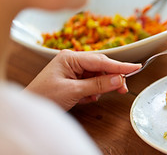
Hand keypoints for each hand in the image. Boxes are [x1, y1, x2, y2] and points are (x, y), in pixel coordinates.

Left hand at [25, 50, 140, 110]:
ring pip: (97, 76)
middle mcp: (73, 60)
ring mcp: (73, 69)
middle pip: (101, 67)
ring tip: (94, 96)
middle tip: (123, 88)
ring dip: (100, 87)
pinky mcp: (73, 79)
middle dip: (111, 78)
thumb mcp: (73, 91)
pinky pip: (91, 82)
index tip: (135, 67)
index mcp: (70, 58)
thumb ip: (98, 84)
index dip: (120, 65)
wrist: (30, 108)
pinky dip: (93, 91)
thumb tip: (118, 79)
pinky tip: (86, 97)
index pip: (101, 60)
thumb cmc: (43, 97)